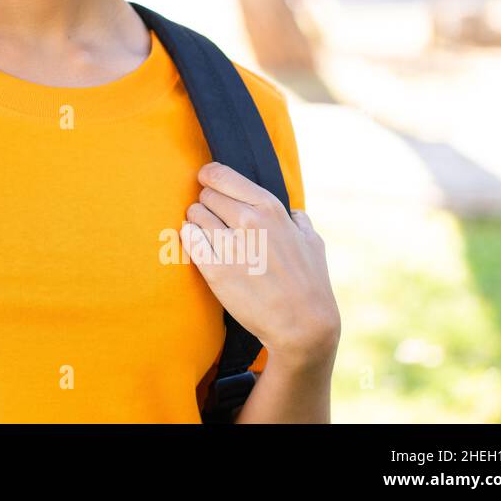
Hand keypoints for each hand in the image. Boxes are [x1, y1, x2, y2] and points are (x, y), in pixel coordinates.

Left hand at [180, 162, 339, 362]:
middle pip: (205, 195)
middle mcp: (247, 221)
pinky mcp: (214, 269)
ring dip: (198, 222)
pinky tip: (200, 246)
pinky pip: (188, 239)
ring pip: (194, 215)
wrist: (303, 325)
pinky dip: (190, 239)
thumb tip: (292, 212)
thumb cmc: (310, 283)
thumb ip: (298, 221)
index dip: (210, 177)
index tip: (207, 181)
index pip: (221, 175)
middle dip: (208, 204)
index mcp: (269, 208)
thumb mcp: (312, 242)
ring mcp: (229, 244)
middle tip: (216, 219)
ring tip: (210, 236)